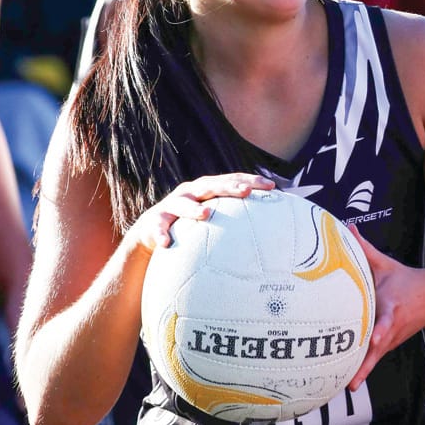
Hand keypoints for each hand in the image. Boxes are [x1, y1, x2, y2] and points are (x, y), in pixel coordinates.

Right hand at [126, 174, 274, 252]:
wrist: (153, 233)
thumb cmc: (191, 226)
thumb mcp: (213, 218)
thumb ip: (236, 219)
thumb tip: (271, 231)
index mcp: (207, 189)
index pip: (232, 180)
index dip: (251, 181)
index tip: (271, 186)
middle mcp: (190, 192)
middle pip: (211, 186)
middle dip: (229, 187)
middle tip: (246, 192)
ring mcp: (171, 205)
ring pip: (182, 204)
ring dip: (193, 208)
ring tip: (206, 214)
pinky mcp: (154, 222)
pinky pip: (158, 229)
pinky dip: (161, 235)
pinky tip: (167, 244)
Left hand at [346, 226, 424, 388]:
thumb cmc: (405, 280)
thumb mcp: (386, 264)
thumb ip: (364, 249)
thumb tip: (347, 227)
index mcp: (393, 305)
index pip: (388, 318)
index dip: (383, 328)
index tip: (378, 337)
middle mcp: (394, 325)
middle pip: (380, 345)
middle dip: (368, 359)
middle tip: (354, 376)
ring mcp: (392, 338)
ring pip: (376, 356)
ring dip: (364, 370)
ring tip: (348, 385)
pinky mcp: (389, 345)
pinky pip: (374, 359)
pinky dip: (363, 371)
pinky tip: (350, 384)